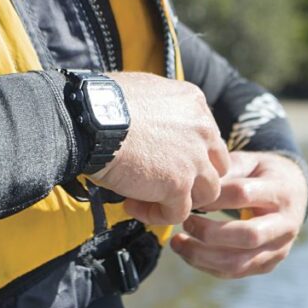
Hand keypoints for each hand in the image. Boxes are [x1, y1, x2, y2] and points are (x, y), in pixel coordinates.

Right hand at [87, 72, 228, 226]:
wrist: (91, 121)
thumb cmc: (103, 103)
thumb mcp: (144, 91)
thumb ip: (161, 109)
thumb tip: (153, 124)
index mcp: (194, 103)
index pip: (208, 137)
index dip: (189, 153)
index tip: (163, 160)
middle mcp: (202, 130)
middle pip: (217, 165)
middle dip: (195, 178)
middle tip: (166, 184)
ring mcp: (193, 159)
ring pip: (207, 192)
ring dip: (181, 199)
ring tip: (148, 198)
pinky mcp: (178, 184)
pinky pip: (179, 213)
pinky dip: (157, 216)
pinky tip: (132, 206)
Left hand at [171, 151, 306, 278]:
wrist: (293, 194)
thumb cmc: (261, 174)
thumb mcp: (248, 162)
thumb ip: (224, 171)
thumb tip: (192, 188)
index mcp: (281, 192)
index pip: (243, 195)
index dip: (212, 198)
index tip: (189, 196)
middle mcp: (286, 224)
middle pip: (247, 236)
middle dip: (209, 232)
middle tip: (185, 221)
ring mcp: (279, 249)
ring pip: (239, 262)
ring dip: (202, 256)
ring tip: (177, 242)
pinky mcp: (267, 265)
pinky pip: (234, 272)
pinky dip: (206, 265)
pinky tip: (188, 252)